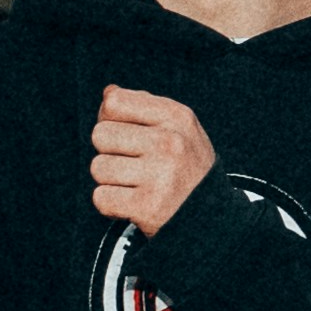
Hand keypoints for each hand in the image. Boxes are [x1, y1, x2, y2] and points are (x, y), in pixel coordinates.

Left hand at [89, 85, 216, 237]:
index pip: (114, 103)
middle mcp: (170, 143)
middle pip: (100, 135)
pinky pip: (101, 198)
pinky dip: (110, 204)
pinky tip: (132, 203)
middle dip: (109, 151)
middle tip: (133, 164)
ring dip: (110, 180)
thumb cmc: (185, 166)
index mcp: (176, 117)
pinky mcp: (147, 207)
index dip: (110, 119)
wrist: (212, 216)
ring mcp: (160, 176)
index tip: (124, 134)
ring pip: (98, 168)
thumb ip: (142, 106)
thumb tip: (108, 93)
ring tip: (135, 184)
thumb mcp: (177, 128)